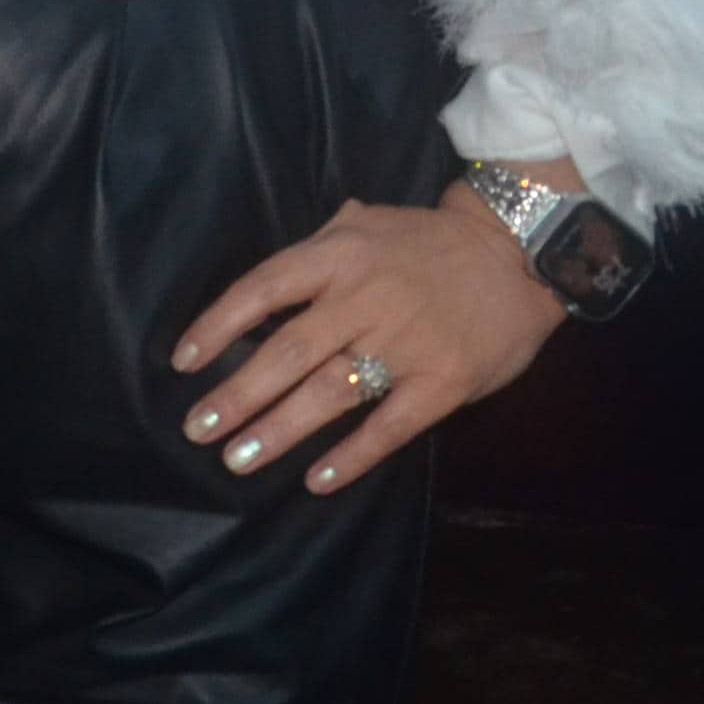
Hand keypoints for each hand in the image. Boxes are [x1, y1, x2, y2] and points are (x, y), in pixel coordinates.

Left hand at [170, 173, 574, 495]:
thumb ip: (316, 249)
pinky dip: (353, 455)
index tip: (184, 364)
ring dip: (280, 429)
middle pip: (287, 350)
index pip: (261, 288)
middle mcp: (365, 298)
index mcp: (338, 255)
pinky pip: (391, 424)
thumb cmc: (429, 243)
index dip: (218, 326)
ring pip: (330, 390)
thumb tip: (261, 287)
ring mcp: (406, 342)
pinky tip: (318, 480)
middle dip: (238, 394)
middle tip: (198, 431)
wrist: (519, 254)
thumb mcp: (366, 223)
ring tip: (239, 460)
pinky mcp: (445, 380)